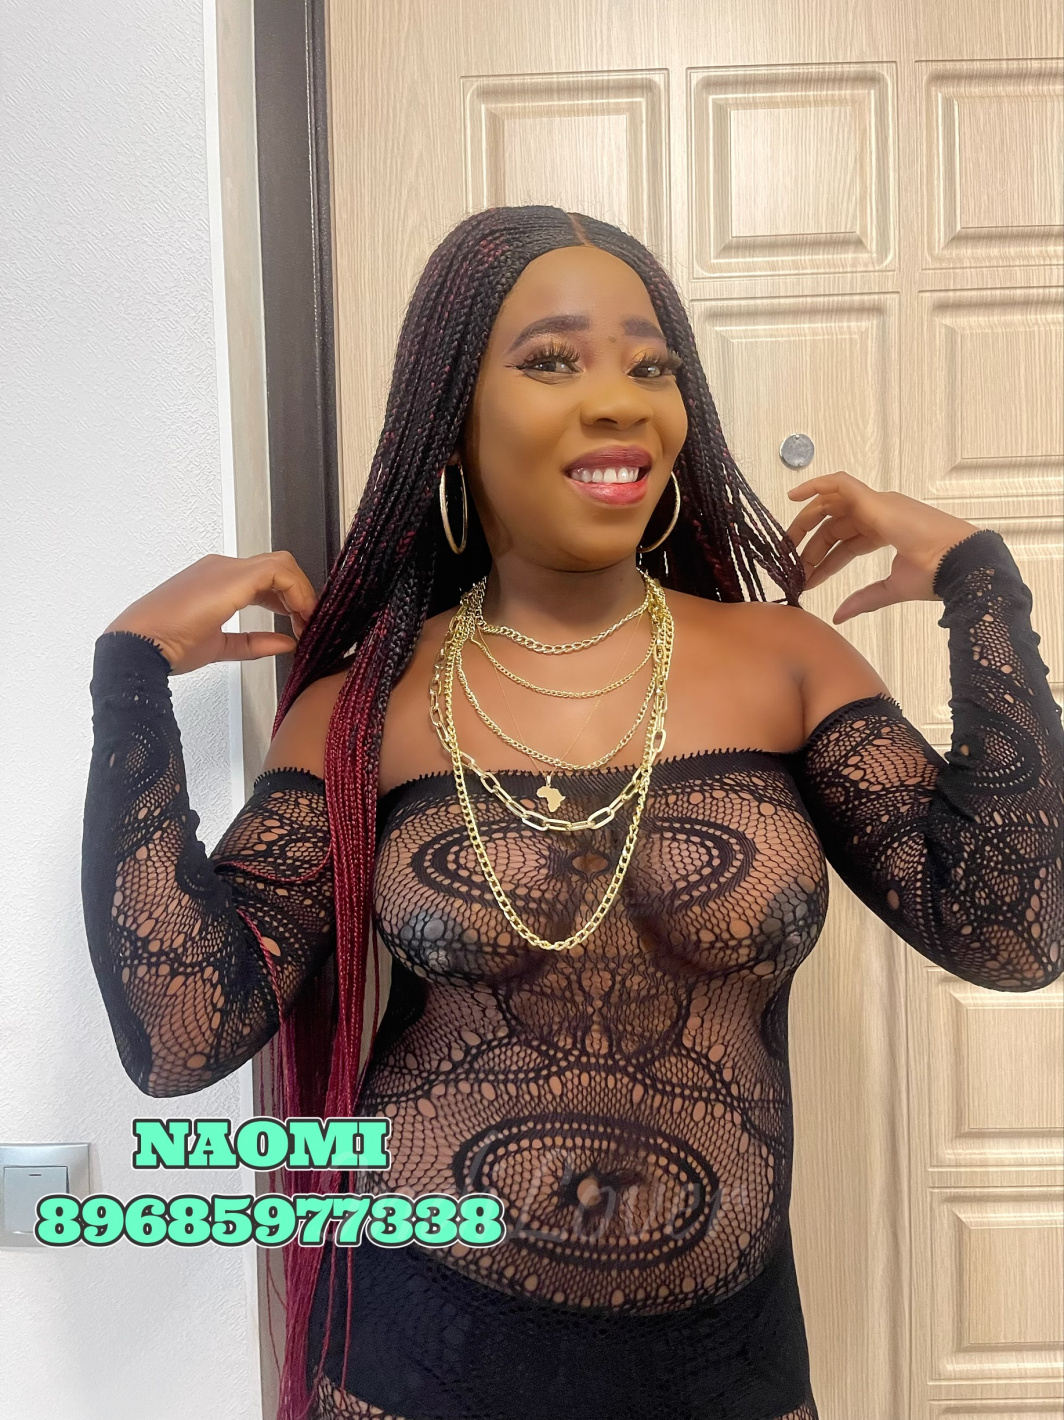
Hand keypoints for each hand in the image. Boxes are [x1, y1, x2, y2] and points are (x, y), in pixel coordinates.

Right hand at [104, 551, 318, 673]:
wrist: (140, 645)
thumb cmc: (167, 646)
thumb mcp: (221, 646)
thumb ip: (255, 642)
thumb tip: (286, 643)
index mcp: (217, 581)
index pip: (266, 578)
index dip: (289, 599)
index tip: (298, 624)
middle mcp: (222, 568)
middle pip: (278, 567)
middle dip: (299, 593)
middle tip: (308, 623)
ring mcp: (226, 568)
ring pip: (282, 564)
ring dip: (301, 592)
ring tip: (306, 621)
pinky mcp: (232, 576)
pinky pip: (278, 572)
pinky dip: (296, 592)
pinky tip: (299, 615)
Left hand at [784, 472, 981, 623]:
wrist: (958, 566)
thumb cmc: (937, 575)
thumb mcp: (891, 590)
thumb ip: (864, 599)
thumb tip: (838, 615)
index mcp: (885, 532)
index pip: (844, 543)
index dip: (823, 561)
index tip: (805, 579)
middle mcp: (880, 514)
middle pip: (834, 523)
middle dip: (809, 543)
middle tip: (789, 563)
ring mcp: (879, 504)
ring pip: (832, 503)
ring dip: (806, 520)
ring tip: (786, 542)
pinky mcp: (876, 500)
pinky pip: (840, 483)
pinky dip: (816, 485)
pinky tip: (795, 496)